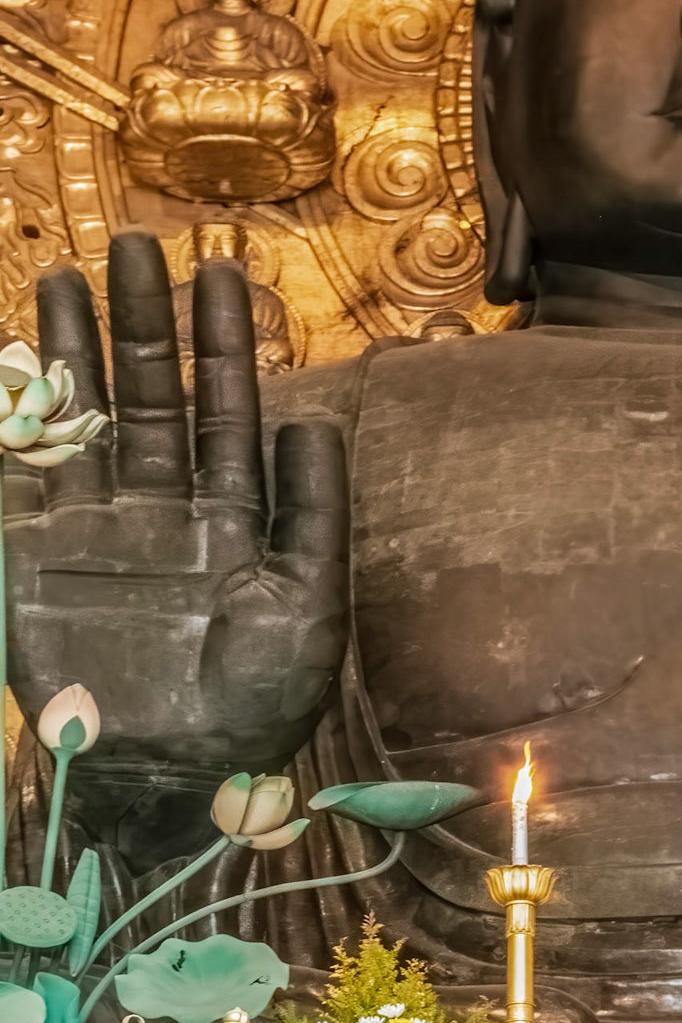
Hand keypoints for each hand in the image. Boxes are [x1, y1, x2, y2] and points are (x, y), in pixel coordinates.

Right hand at [3, 230, 348, 862]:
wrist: (171, 781)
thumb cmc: (258, 706)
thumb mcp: (308, 604)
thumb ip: (311, 510)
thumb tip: (311, 416)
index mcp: (231, 515)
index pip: (225, 406)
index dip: (223, 338)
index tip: (220, 266)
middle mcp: (161, 509)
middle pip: (149, 393)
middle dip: (142, 319)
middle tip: (133, 241)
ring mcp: (94, 530)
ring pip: (83, 419)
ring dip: (75, 349)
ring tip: (65, 275)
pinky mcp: (34, 559)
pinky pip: (18, 476)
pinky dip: (11, 424)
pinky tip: (10, 366)